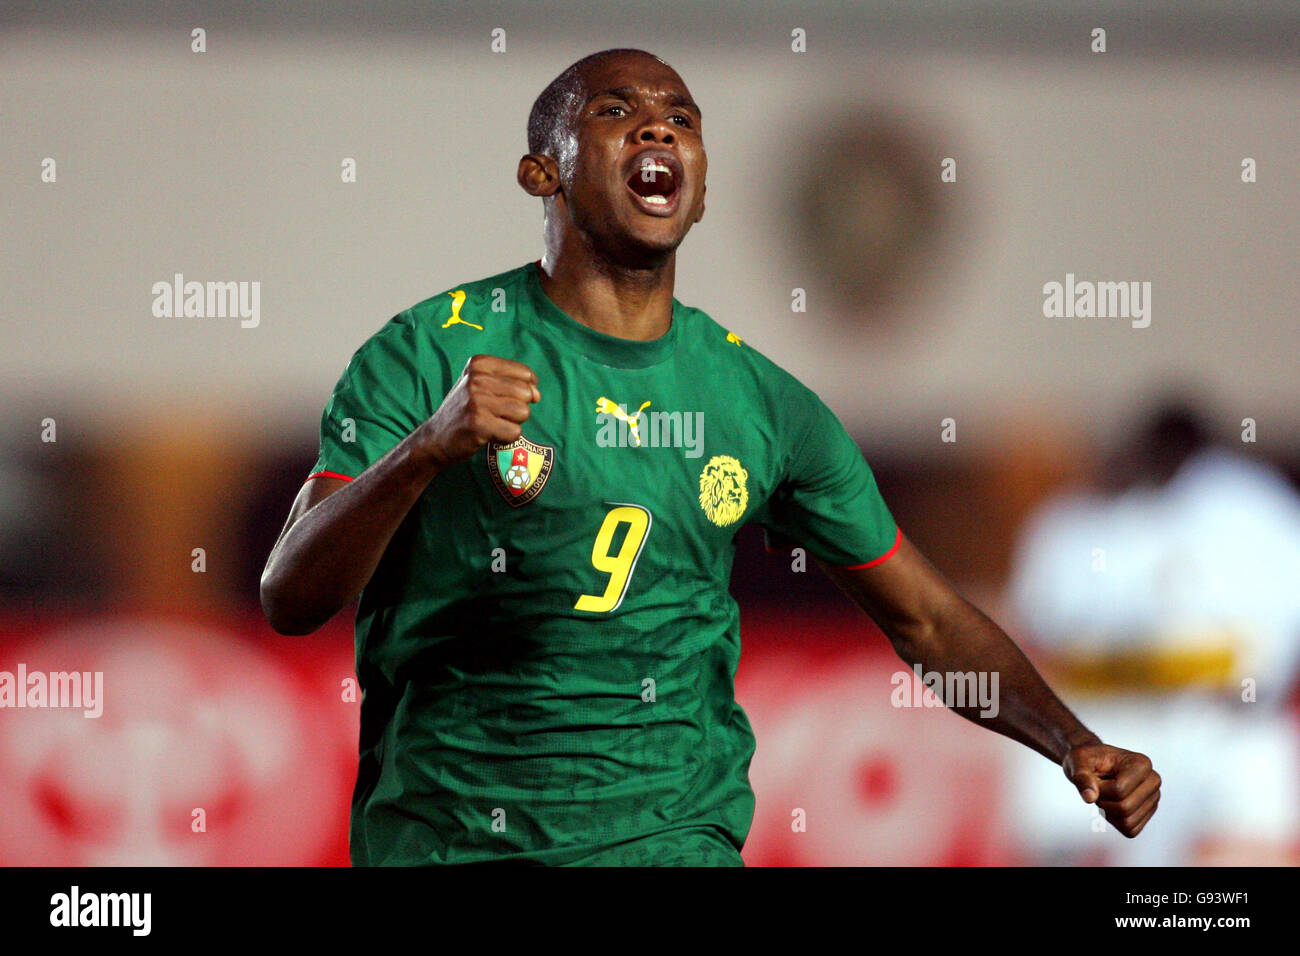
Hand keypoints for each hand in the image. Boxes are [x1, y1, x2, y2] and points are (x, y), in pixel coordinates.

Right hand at [417, 354, 540, 468]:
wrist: (436, 438)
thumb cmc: (465, 410)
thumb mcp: (480, 384)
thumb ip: (512, 383)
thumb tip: (537, 394)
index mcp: (479, 364)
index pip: (524, 373)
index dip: (527, 388)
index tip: (511, 398)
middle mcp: (477, 379)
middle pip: (526, 393)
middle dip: (518, 408)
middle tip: (496, 414)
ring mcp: (477, 401)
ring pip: (523, 412)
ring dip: (512, 423)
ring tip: (493, 423)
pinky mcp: (479, 424)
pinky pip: (514, 432)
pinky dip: (507, 438)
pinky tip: (490, 435)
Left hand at [1063, 744, 1160, 837]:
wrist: (1092, 764)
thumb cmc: (1086, 760)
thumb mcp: (1077, 761)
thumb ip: (1081, 777)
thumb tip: (1089, 798)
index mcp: (1141, 763)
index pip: (1119, 790)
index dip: (1100, 788)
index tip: (1095, 776)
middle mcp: (1153, 781)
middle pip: (1125, 807)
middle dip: (1103, 801)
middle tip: (1098, 788)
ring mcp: (1153, 798)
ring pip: (1127, 822)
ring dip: (1108, 812)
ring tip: (1105, 794)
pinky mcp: (1147, 813)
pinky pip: (1129, 830)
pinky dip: (1114, 821)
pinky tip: (1111, 804)